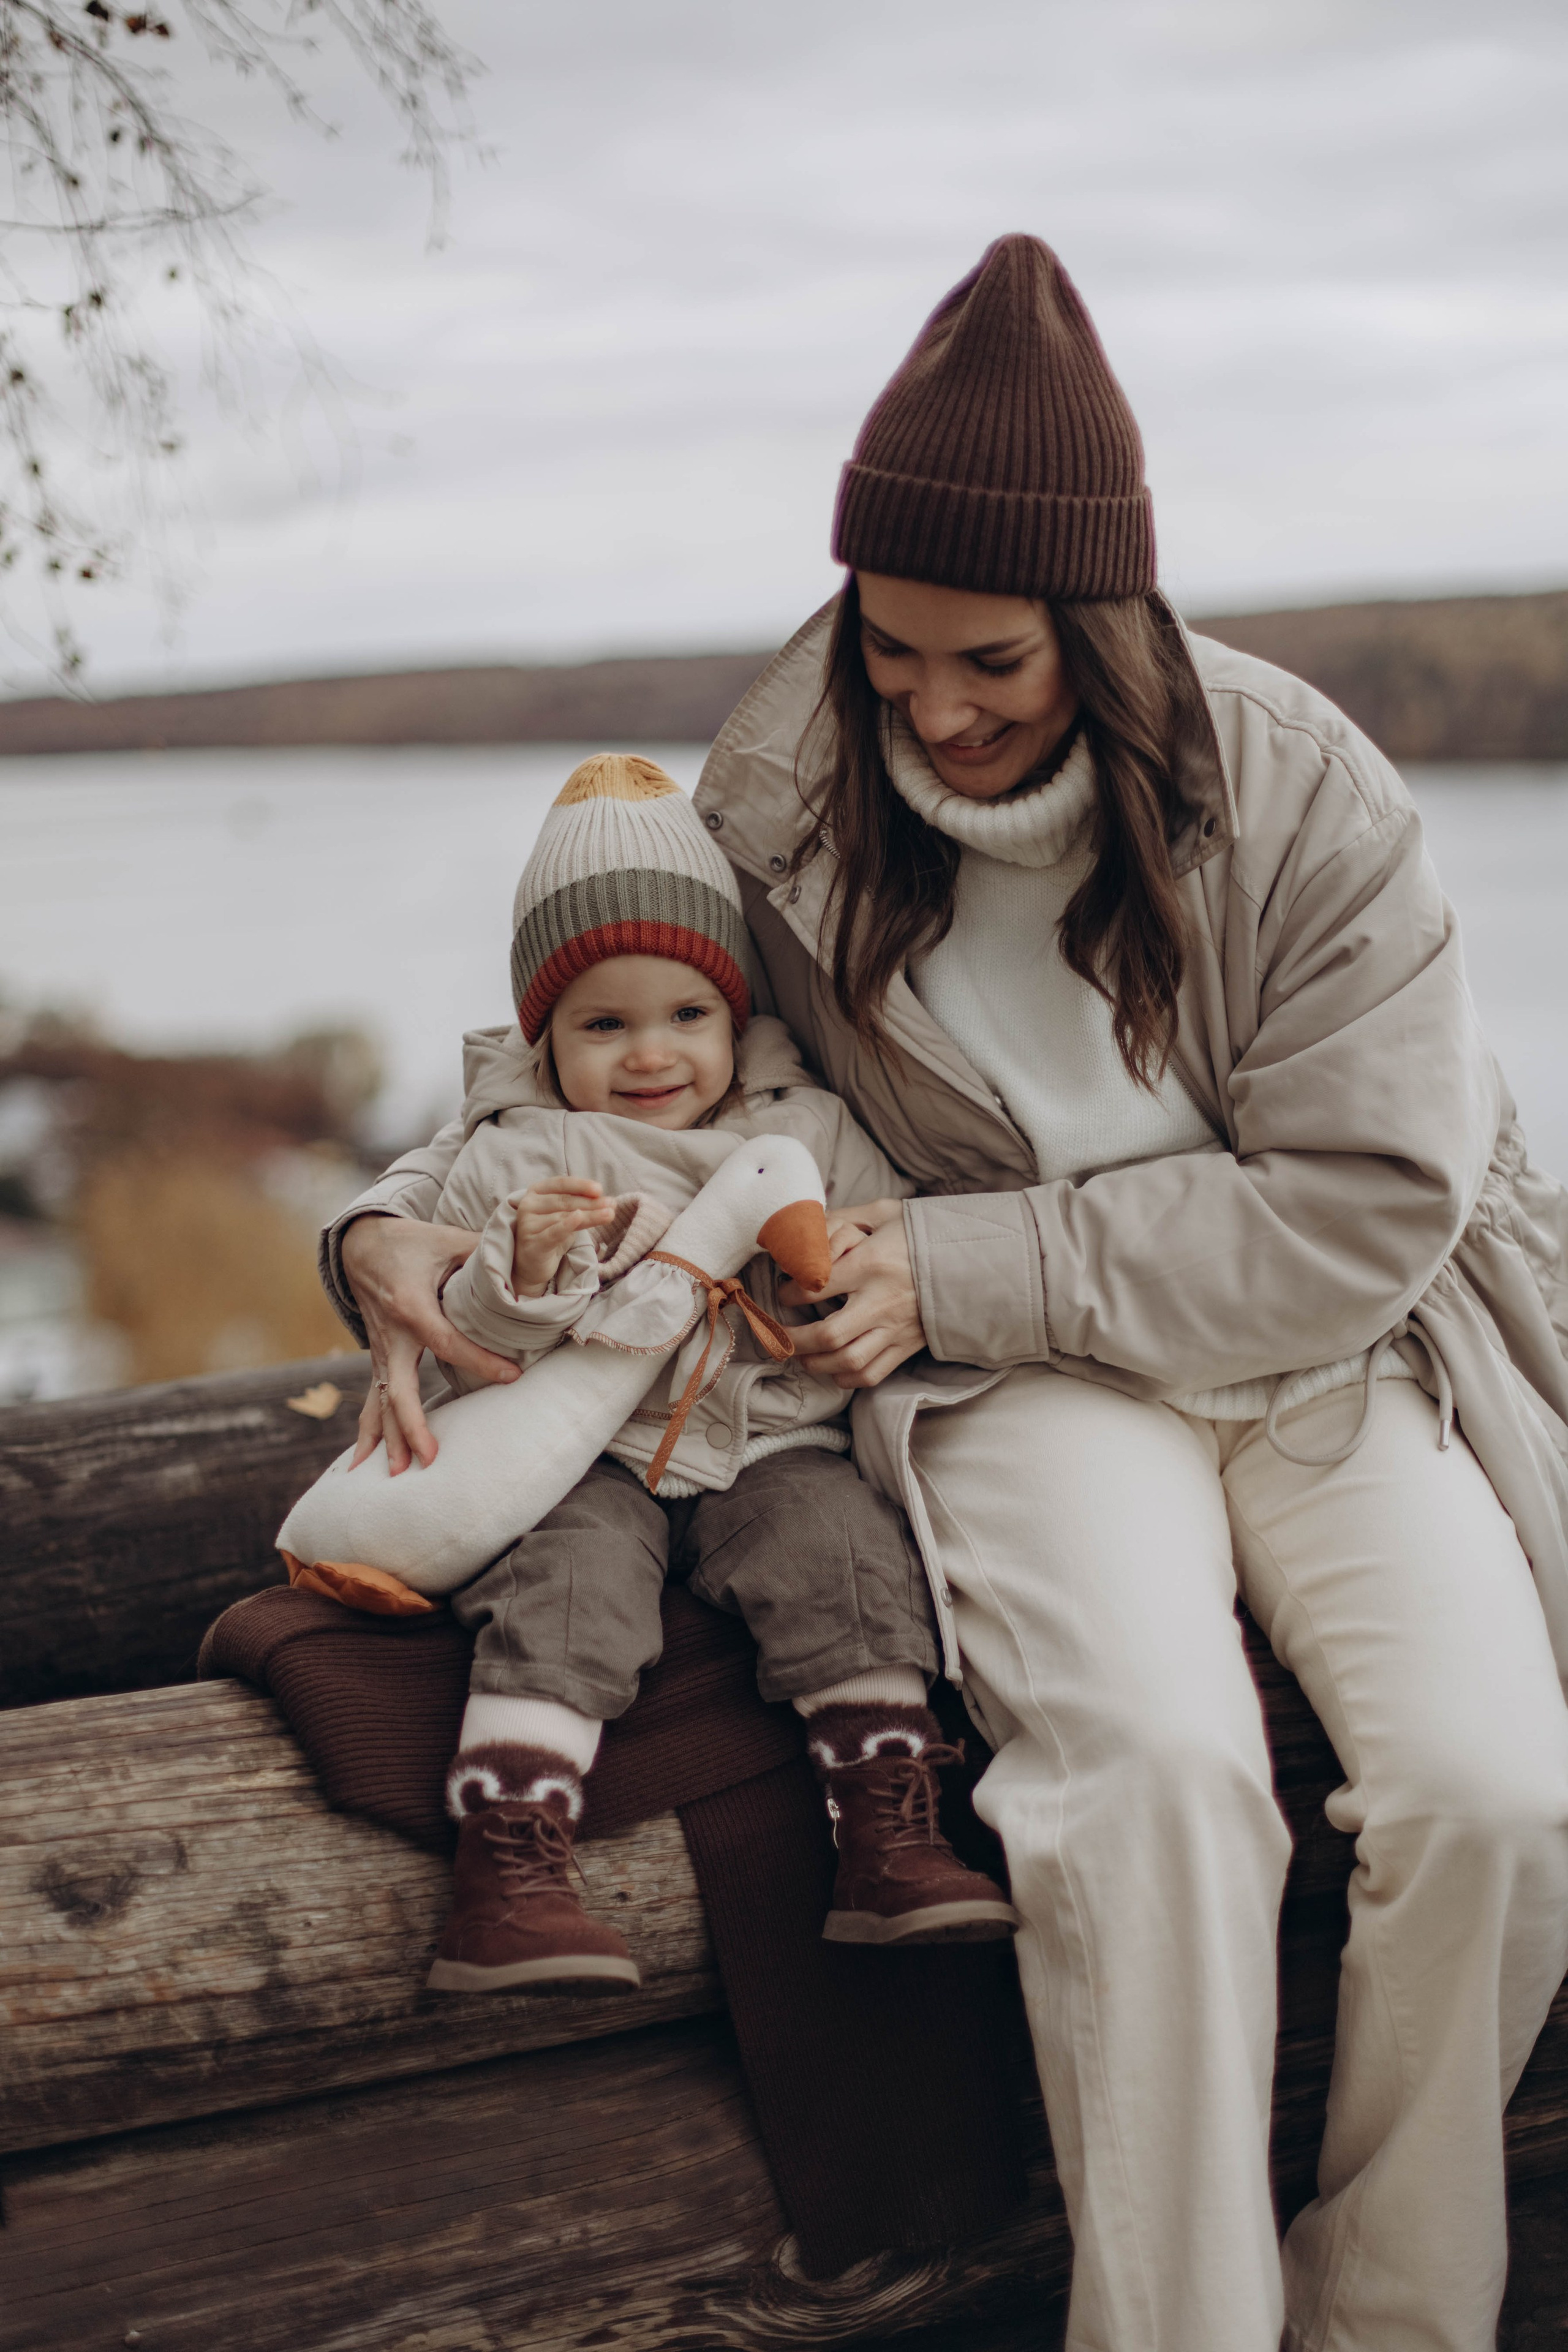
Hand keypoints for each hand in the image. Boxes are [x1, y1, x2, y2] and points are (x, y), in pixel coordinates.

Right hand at [340, 1214, 520, 1474]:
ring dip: (388, 1440)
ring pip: (381, 1401)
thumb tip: (529, 1260)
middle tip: (431, 1459)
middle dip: (413, 1425)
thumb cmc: (411, 1242)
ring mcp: (381, 1351)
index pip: (448, 1342)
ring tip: (396, 1477)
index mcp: (411, 1306)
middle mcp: (392, 1335)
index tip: (513, 1376)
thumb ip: (485, 1253)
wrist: (359, 1245)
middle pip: (399, 1388)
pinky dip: (367, 1431)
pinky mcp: (378, 1358)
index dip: (480, 1361)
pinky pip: (372, 1399)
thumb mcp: (448, 1241)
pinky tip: (360, 1465)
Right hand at [512, 1177, 616, 1296]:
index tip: (600, 1189)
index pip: (560, 1184)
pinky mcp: (532, 1243)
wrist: (532, 1264)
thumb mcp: (566, 1217)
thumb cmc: (550, 1234)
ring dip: (590, 1215)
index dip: (581, 1185)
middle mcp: (528, 1205)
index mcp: (536, 1192)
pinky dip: (567, 1225)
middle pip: (564, 1201)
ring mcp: (527, 1224)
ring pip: (564, 1217)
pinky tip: (579, 1218)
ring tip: (609, 1215)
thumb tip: (608, 1202)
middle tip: (612, 1204)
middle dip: (591, 1202)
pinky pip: (553, 1232)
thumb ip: (581, 1207)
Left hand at [779, 1199, 926, 1388]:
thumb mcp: (885, 1212)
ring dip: (815, 1363)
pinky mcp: (908, 1346)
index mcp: (873, 1263)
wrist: (973, 1260)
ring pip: (848, 1360)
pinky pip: (872, 1374)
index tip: (783, 1293)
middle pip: (827, 1334)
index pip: (816, 1285)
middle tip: (777, 1335)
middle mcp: (883, 1301)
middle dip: (793, 1340)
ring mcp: (897, 1328)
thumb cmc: (922, 1234)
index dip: (789, 1293)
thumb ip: (844, 1218)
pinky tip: (832, 1369)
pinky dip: (847, 1377)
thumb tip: (807, 1228)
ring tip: (799, 1356)